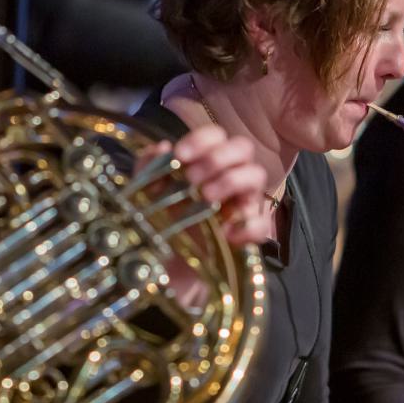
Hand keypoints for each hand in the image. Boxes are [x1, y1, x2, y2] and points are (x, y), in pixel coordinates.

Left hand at [145, 124, 270, 245]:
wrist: (158, 266)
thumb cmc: (156, 222)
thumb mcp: (142, 192)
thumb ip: (149, 166)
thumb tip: (163, 147)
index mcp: (205, 163)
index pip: (217, 136)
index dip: (201, 139)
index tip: (180, 156)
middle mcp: (228, 177)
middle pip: (243, 148)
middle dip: (218, 157)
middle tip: (193, 178)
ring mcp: (241, 204)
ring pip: (257, 175)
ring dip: (232, 180)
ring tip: (207, 196)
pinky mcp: (246, 235)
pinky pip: (261, 225)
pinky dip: (247, 227)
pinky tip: (226, 233)